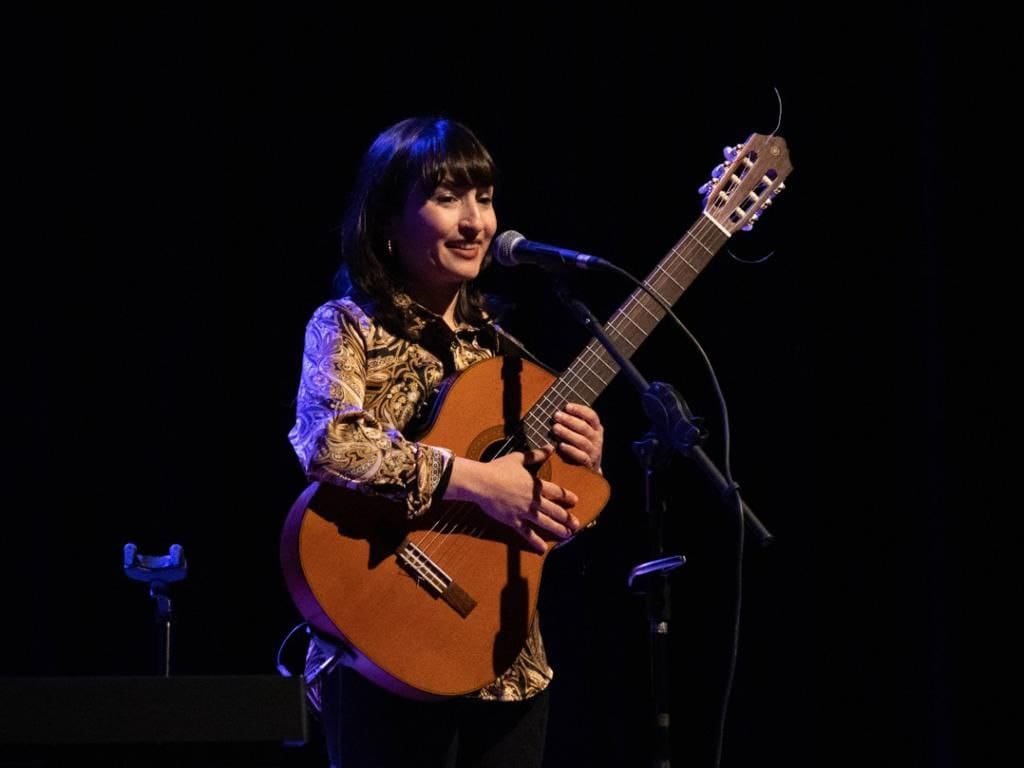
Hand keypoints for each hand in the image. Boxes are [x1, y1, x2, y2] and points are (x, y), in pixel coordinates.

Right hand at [447, 449, 580, 553]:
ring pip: (545, 523)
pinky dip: (535, 541)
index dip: (567, 497)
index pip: (556, 492)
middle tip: (577, 524)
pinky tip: (543, 549)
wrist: (481, 482)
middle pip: (554, 510)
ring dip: (558, 529)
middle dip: (567, 518)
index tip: (575, 501)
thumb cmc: (498, 468)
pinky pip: (527, 533)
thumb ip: (536, 455)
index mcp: (535, 485)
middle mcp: (533, 500)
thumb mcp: (519, 458)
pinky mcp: (513, 521)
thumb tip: (550, 448)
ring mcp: (524, 512)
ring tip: (567, 535)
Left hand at [553, 402, 603, 471]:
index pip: (592, 416)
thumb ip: (573, 423)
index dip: (580, 410)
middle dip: (569, 420)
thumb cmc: (579, 446)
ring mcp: (594, 452)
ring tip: (555, 428)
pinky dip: (570, 450)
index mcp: (596, 428)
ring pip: (582, 441)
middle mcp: (597, 439)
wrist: (588, 471)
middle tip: (556, 415)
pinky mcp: (588, 464)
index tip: (567, 406)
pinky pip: (581, 456)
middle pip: (585, 427)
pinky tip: (560, 446)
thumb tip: (557, 411)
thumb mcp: (580, 433)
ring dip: (567, 433)